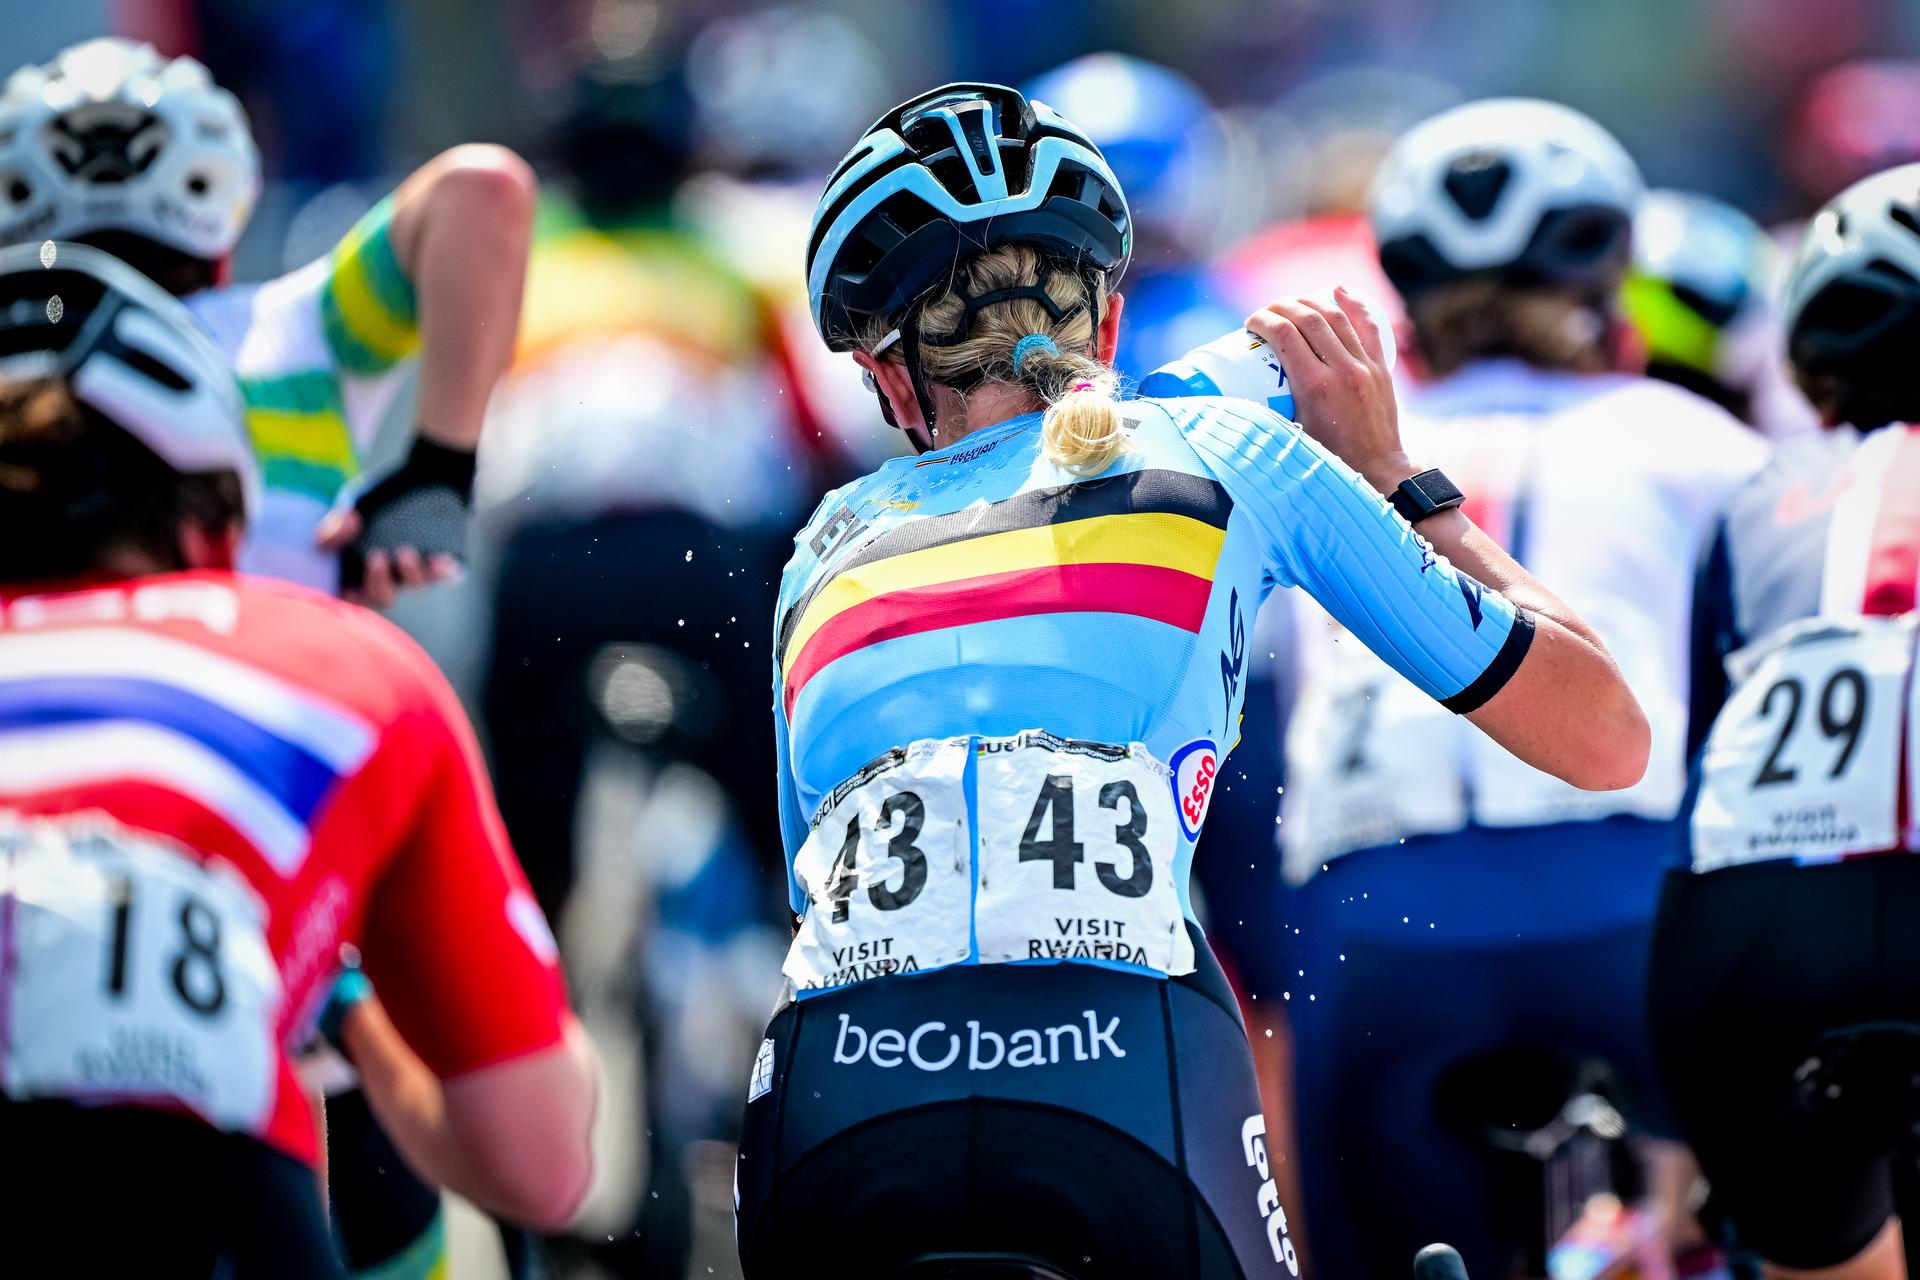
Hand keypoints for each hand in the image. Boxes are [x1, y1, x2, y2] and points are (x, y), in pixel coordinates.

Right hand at [317, 509, 461, 608]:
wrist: (423, 475)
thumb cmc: (382, 496)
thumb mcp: (355, 505)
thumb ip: (337, 523)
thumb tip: (323, 541)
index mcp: (362, 567)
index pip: (353, 595)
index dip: (349, 599)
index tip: (348, 588)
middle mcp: (389, 573)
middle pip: (383, 598)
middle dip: (378, 584)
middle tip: (376, 558)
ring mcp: (416, 568)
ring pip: (414, 585)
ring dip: (409, 574)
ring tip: (406, 552)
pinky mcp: (441, 559)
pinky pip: (444, 574)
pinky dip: (441, 570)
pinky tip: (439, 560)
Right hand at [1245, 287, 1414, 494]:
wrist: (1378, 472)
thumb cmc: (1329, 463)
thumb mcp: (1292, 438)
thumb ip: (1269, 417)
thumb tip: (1234, 401)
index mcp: (1315, 387)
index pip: (1284, 334)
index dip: (1263, 320)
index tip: (1250, 323)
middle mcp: (1342, 370)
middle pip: (1308, 319)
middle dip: (1282, 306)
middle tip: (1267, 311)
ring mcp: (1365, 367)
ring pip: (1337, 317)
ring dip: (1310, 302)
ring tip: (1293, 302)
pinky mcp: (1380, 369)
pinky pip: (1367, 327)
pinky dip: (1354, 305)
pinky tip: (1338, 291)